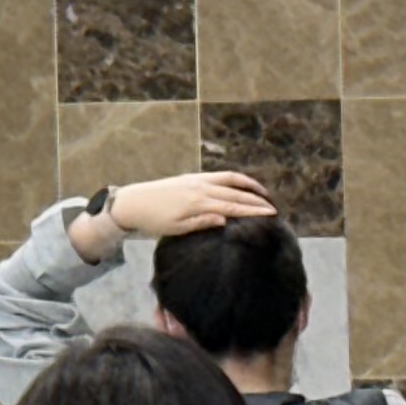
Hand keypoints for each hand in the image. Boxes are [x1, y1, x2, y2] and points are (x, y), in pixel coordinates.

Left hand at [71, 169, 272, 258]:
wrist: (132, 202)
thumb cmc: (153, 220)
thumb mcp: (176, 229)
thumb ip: (201, 223)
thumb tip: (225, 219)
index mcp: (198, 204)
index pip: (233, 207)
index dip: (253, 211)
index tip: (272, 214)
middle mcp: (200, 189)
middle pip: (235, 194)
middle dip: (256, 200)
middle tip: (274, 208)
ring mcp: (197, 180)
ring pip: (230, 180)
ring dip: (249, 186)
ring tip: (264, 194)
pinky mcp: (192, 177)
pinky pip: (219, 175)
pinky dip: (234, 178)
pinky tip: (242, 184)